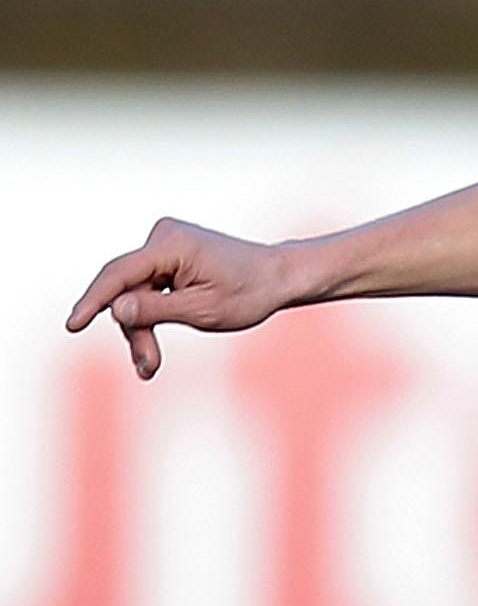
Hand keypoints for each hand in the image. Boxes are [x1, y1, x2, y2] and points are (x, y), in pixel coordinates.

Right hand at [67, 217, 297, 380]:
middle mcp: (163, 237)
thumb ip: (156, 310)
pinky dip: (149, 315)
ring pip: (135, 294)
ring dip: (142, 328)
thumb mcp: (202, 311)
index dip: (94, 301)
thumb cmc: (247, 293)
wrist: (276, 277)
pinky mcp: (167, 256)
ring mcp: (164, 244)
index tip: (73, 325)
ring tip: (151, 366)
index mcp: (172, 245)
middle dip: (135, 330)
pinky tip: (151, 347)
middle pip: (127, 289)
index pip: (119, 274)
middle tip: (147, 368)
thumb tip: (116, 309)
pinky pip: (146, 288)